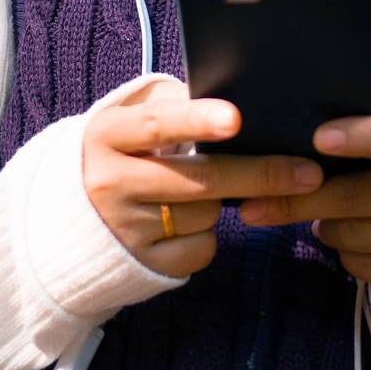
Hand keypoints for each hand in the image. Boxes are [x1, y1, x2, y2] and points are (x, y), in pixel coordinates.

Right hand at [81, 79, 323, 277]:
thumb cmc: (120, 155)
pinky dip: (206, 236)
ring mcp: (123, 227)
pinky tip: (185, 223)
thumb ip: (171, 108)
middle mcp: (109, 181)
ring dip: (220, 203)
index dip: (198, 120)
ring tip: (195, 191)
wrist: (63, 221)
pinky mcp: (138, 263)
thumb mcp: (129, 123)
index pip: (157, 124)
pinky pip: (200, 249)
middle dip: (260, 174)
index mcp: (107, 134)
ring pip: (205, 213)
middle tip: (307, 172)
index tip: (237, 118)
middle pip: (199, 179)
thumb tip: (235, 106)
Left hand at [236, 114, 370, 297]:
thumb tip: (304, 148)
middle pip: (355, 195)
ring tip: (321, 218)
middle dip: (298, 199)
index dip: (360, 136)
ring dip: (323, 227)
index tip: (319, 138)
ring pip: (351, 234)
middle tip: (255, 202)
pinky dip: (345, 253)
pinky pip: (362, 265)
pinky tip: (350, 240)